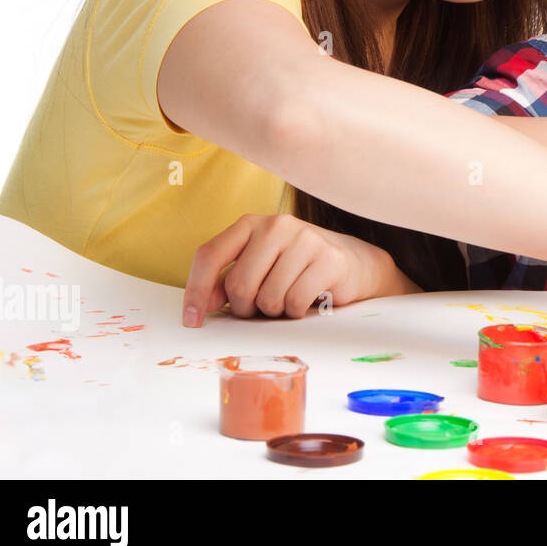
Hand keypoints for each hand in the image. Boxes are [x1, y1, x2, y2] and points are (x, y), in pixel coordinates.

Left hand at [181, 214, 416, 326]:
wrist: (353, 262)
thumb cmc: (297, 268)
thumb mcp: (259, 267)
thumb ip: (228, 281)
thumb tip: (203, 305)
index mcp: (251, 224)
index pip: (209, 255)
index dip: (196, 291)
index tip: (193, 320)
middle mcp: (276, 225)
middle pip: (238, 285)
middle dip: (246, 308)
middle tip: (262, 307)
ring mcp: (305, 240)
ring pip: (268, 298)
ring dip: (275, 311)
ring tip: (288, 299)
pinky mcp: (328, 259)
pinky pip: (295, 302)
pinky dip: (297, 312)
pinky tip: (307, 300)